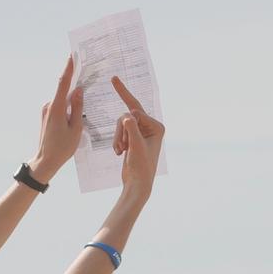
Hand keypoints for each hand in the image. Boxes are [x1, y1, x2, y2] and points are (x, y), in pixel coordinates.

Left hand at [31, 54, 83, 181]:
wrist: (46, 160)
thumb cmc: (62, 147)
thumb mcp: (76, 127)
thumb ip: (78, 107)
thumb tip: (79, 90)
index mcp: (56, 108)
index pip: (63, 83)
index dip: (69, 68)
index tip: (72, 56)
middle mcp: (49, 106)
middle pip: (65, 92)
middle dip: (76, 87)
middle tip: (88, 79)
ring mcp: (46, 111)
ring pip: (64, 101)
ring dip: (73, 102)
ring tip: (84, 108)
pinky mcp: (47, 116)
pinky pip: (61, 107)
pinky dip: (69, 108)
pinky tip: (76, 118)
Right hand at [111, 77, 164, 195]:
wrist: (137, 184)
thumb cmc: (140, 166)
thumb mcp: (136, 146)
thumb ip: (131, 129)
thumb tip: (128, 114)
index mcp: (157, 127)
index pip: (136, 112)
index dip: (126, 115)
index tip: (116, 90)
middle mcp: (151, 127)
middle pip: (128, 116)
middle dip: (121, 128)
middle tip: (116, 95)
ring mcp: (141, 132)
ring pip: (121, 124)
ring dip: (118, 137)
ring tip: (120, 151)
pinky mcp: (133, 138)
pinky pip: (119, 131)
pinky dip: (116, 141)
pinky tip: (119, 153)